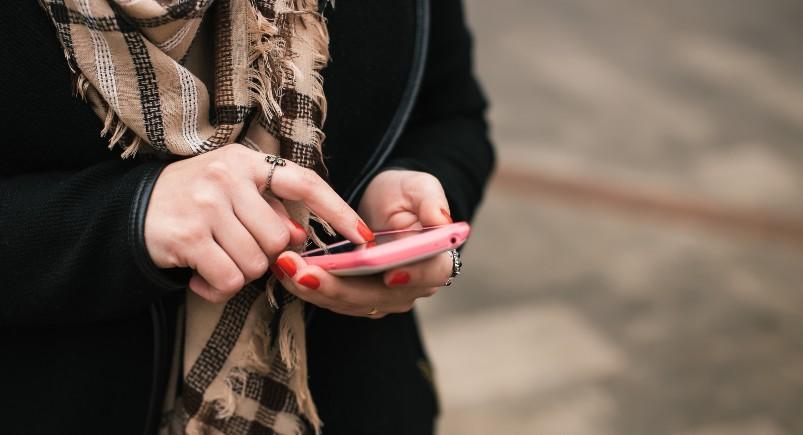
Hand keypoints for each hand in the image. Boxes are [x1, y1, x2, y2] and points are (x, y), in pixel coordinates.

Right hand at [144, 143, 373, 302]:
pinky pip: (229, 280)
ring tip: (214, 258)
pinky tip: (200, 274)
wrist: (129, 211)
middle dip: (265, 254)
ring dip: (239, 273)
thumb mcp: (234, 192)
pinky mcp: (189, 236)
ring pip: (257, 263)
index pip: (303, 183)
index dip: (337, 210)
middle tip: (236, 248)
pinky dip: (217, 288)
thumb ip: (271, 209)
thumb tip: (303, 238)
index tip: (363, 235)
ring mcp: (207, 204)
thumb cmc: (195, 202)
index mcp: (246, 161)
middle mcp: (228, 175)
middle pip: (281, 238)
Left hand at [271, 169, 454, 317]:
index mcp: (436, 260)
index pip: (429, 274)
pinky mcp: (358, 300)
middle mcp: (412, 287)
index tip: (389, 274)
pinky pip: (333, 300)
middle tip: (305, 272)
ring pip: (350, 303)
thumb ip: (431, 200)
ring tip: (286, 267)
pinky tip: (286, 271)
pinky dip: (309, 288)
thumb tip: (441, 220)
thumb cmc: (404, 194)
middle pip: (378, 296)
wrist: (383, 205)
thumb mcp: (420, 186)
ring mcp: (384, 298)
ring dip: (316, 289)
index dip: (411, 276)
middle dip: (339, 287)